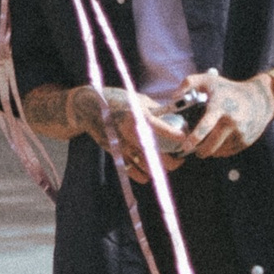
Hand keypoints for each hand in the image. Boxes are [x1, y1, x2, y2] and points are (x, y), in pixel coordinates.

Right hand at [70, 85, 187, 182]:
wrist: (88, 107)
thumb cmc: (115, 99)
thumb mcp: (137, 99)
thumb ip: (156, 109)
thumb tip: (176, 116)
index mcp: (134, 116)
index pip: (159, 128)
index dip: (175, 135)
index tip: (185, 138)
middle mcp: (127, 133)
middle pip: (155, 153)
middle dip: (173, 159)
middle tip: (181, 156)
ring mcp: (120, 145)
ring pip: (146, 166)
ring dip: (161, 168)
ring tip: (171, 163)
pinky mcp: (114, 153)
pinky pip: (132, 171)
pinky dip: (143, 175)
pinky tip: (151, 172)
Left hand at [173, 70, 273, 160]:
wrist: (261, 99)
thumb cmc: (229, 89)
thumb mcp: (209, 80)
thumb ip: (188, 83)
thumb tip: (174, 97)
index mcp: (220, 108)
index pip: (205, 127)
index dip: (193, 139)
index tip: (184, 146)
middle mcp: (231, 122)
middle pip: (210, 146)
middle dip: (198, 151)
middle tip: (191, 149)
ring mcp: (240, 133)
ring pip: (218, 151)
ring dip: (209, 151)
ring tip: (203, 145)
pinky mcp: (246, 141)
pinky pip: (228, 152)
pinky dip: (220, 150)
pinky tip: (217, 142)